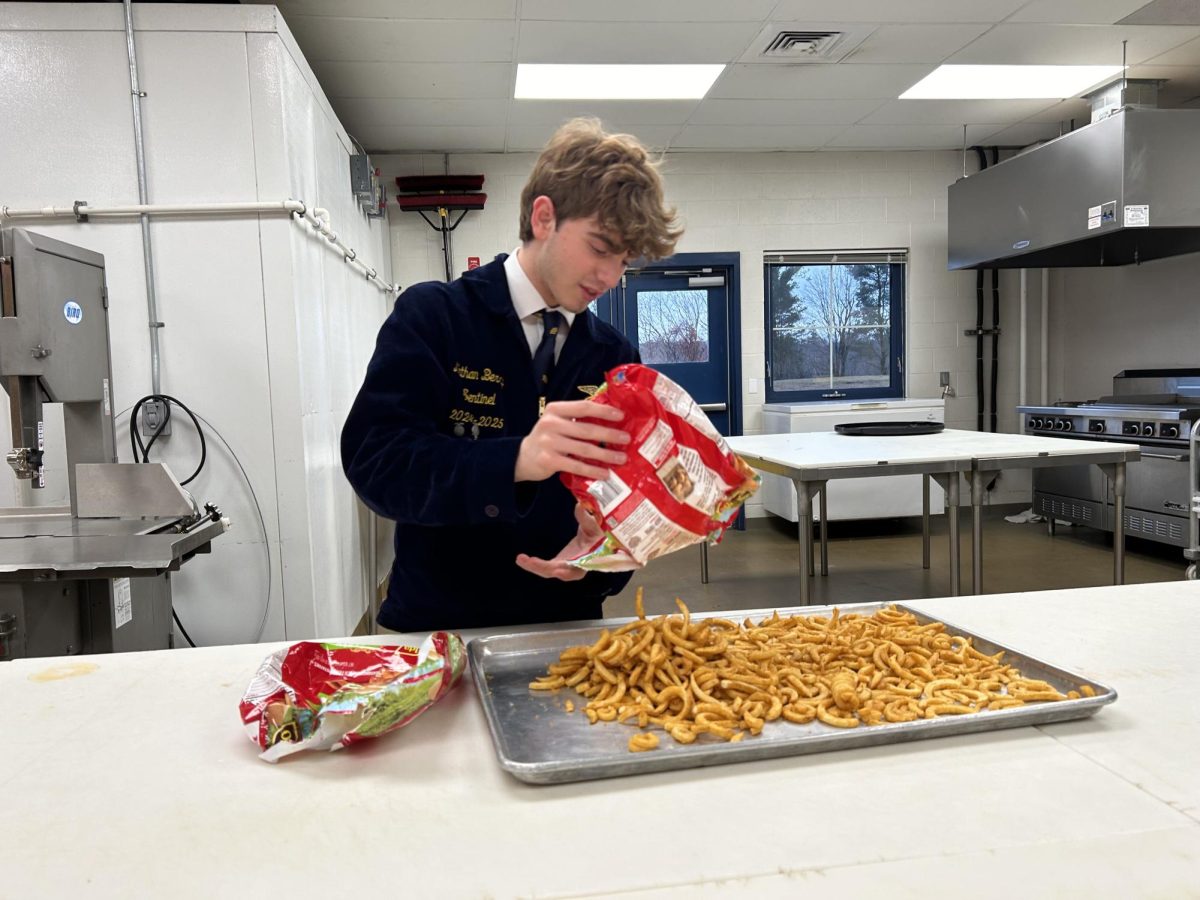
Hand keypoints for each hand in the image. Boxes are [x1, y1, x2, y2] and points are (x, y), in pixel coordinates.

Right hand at [514, 399, 629, 482]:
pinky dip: (592, 470)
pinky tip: (605, 473)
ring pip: (584, 449)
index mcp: (555, 410)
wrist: (522, 457)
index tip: (621, 416)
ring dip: (605, 455)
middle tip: (626, 439)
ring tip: (621, 458)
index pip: (583, 407)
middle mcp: (551, 424)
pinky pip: (576, 465)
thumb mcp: (557, 422)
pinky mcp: (549, 460)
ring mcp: (549, 443)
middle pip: (587, 429)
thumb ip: (576, 419)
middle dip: (609, 435)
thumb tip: (609, 420)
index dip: (603, 411)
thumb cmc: (547, 438)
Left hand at [515, 503, 604, 580]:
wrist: (596, 541)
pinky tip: (522, 559)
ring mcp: (564, 566)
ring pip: (547, 571)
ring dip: (534, 567)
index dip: (567, 572)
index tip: (557, 570)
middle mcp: (573, 567)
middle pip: (557, 572)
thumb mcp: (594, 526)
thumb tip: (579, 505)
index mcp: (585, 562)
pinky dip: (533, 564)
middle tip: (529, 561)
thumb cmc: (598, 535)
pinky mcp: (557, 563)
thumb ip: (586, 518)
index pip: (576, 571)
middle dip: (542, 568)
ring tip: (520, 559)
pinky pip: (544, 566)